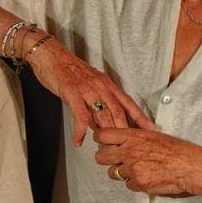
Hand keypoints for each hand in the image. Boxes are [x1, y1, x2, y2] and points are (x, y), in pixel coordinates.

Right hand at [29, 41, 153, 145]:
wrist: (50, 55)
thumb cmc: (68, 69)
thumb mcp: (89, 83)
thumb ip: (98, 101)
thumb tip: (103, 121)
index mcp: (107, 84)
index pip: (128, 103)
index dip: (140, 117)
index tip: (150, 129)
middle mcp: (101, 86)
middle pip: (118, 112)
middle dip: (124, 132)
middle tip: (126, 147)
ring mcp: (87, 89)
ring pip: (102, 115)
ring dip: (104, 134)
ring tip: (104, 147)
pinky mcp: (72, 92)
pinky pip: (80, 115)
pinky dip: (80, 131)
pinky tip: (79, 141)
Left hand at [93, 127, 201, 197]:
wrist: (190, 166)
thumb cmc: (178, 151)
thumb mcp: (154, 135)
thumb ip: (135, 137)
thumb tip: (124, 138)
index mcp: (134, 137)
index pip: (103, 135)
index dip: (100, 140)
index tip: (102, 143)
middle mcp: (130, 151)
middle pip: (101, 157)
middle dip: (106, 159)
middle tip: (114, 160)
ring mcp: (132, 168)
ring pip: (113, 173)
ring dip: (122, 173)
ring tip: (137, 169)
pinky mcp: (138, 183)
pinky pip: (128, 185)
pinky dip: (135, 183)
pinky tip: (147, 177)